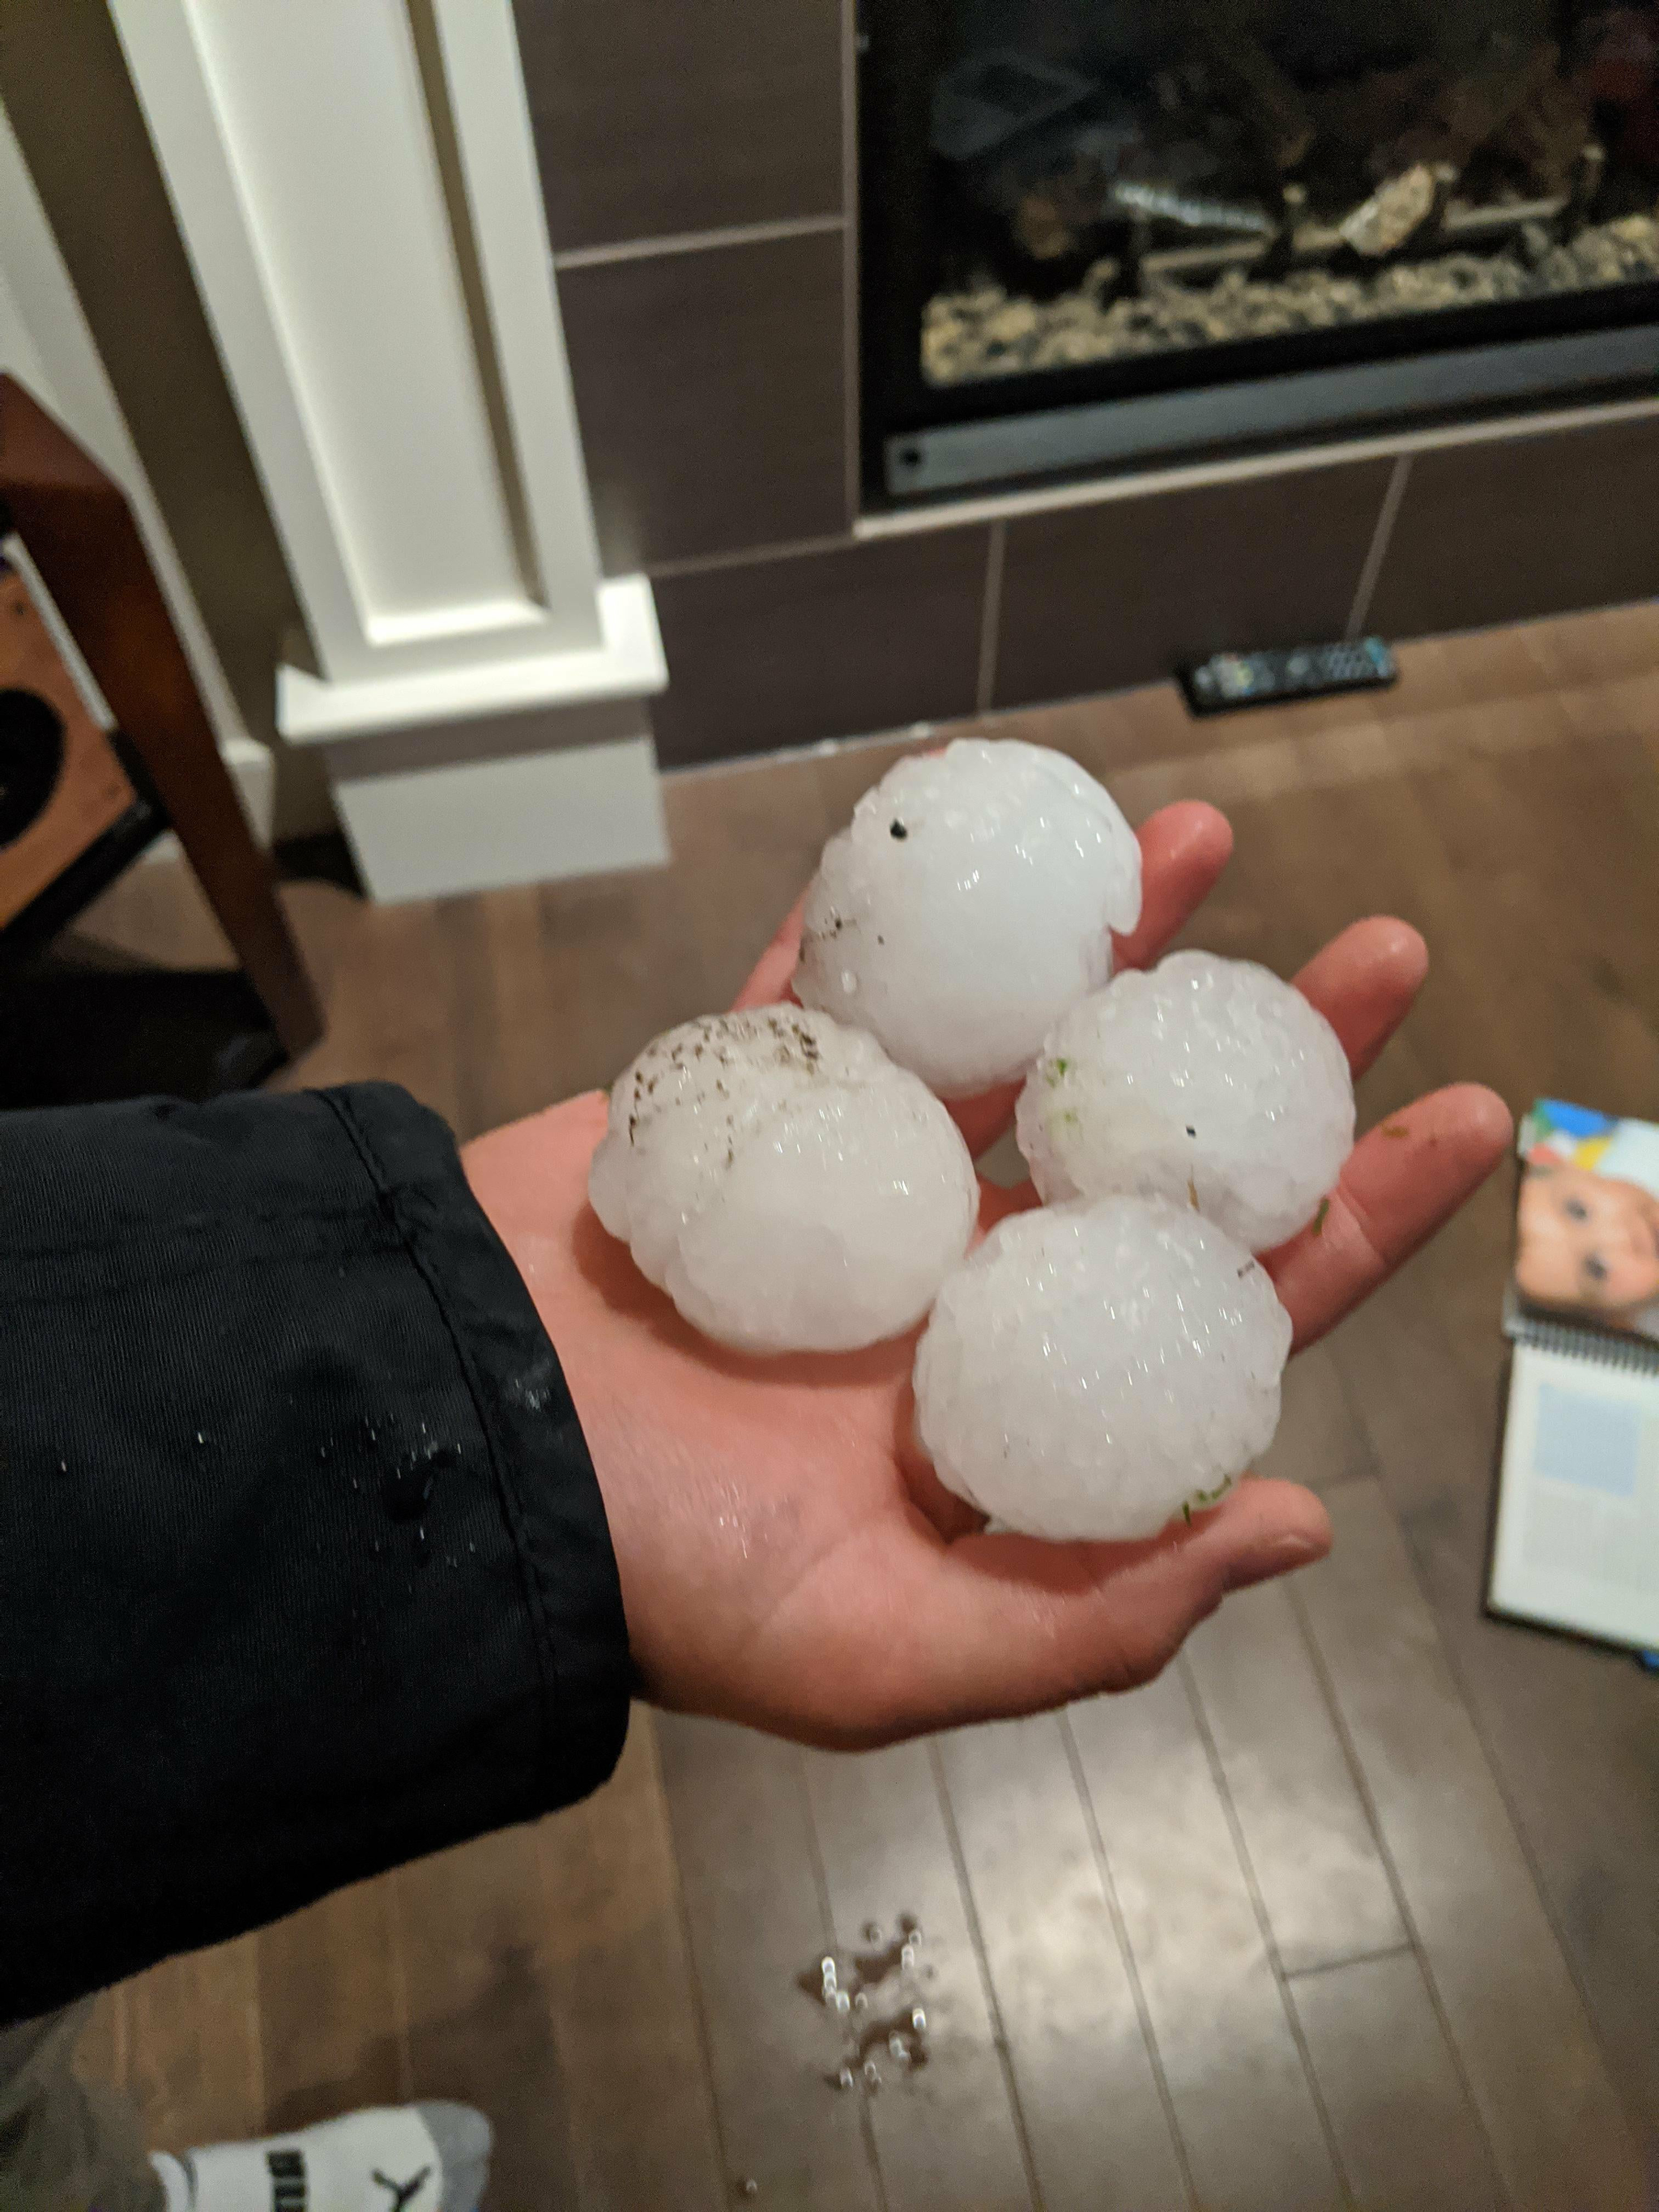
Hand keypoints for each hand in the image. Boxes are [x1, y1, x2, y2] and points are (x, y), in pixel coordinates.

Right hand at [462, 802, 1510, 1749]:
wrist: (443, 1464)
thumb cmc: (650, 1585)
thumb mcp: (879, 1655)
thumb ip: (1085, 1611)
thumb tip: (1295, 1522)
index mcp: (1015, 1409)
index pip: (1222, 1309)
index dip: (1350, 1220)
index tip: (1463, 1119)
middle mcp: (961, 1289)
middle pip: (1152, 1152)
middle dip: (1272, 1055)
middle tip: (1378, 950)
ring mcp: (862, 1189)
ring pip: (1017, 1045)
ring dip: (1114, 949)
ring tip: (1201, 843)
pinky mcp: (753, 1110)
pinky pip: (842, 990)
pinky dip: (903, 916)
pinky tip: (981, 830)